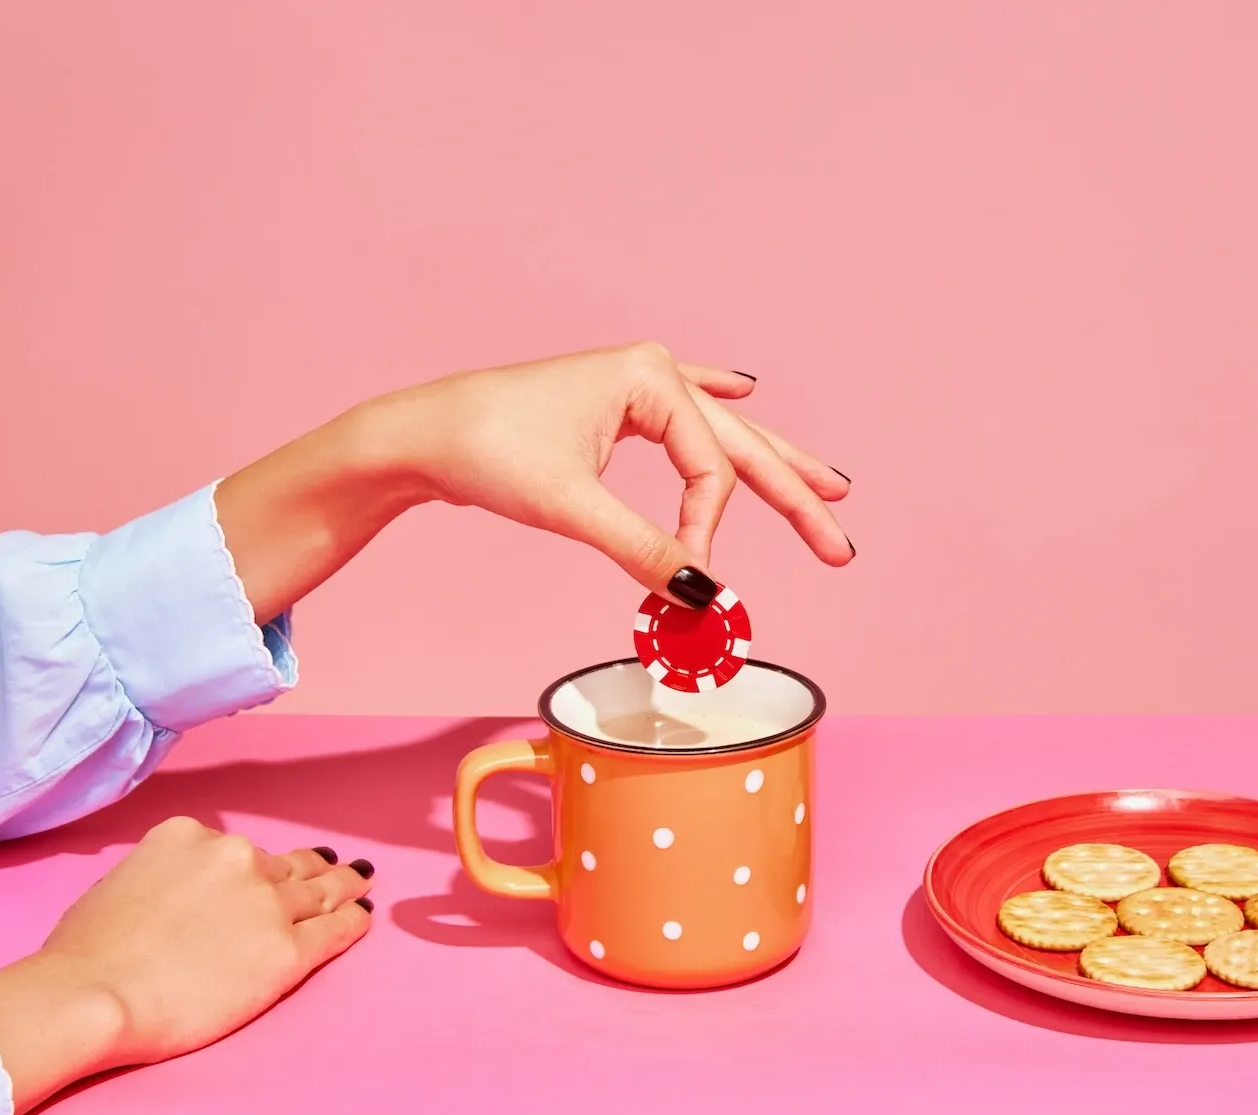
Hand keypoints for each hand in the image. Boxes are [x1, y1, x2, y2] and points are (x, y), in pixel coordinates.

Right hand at [0, 817, 372, 1113]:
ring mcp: (267, 904)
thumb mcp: (121, 883)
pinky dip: (351, 922)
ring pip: (319, 892)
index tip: (273, 870)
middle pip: (287, 866)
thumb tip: (180, 897)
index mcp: (190, 836)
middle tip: (341, 866)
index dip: (256, 867)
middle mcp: (237, 859)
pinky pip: (332, 931)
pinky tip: (362, 917)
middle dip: (314, 867)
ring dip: (343, 888)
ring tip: (361, 883)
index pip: (237, 851)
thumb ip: (165, 878)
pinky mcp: (286, 951)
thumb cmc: (84, 954)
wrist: (93, 995)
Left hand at [385, 343, 853, 596]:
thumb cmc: (485, 451)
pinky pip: (683, 412)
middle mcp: (650, 373)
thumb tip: (706, 598)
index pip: (710, 468)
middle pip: (738, 445)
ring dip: (771, 463)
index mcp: (649, 378)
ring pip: (720, 432)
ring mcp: (632, 387)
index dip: (707, 531)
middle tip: (839, 546)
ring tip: (828, 486)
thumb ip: (644, 550)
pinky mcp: (612, 407)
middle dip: (792, 496)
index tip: (688, 579)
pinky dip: (717, 406)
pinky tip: (744, 386)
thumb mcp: (572, 507)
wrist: (418, 436)